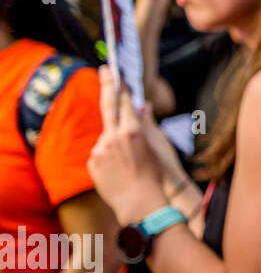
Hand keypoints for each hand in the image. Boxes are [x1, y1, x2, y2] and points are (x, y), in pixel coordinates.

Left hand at [88, 67, 167, 223]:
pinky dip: (108, 156)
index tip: (117, 73)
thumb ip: (146, 124)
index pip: (124, 102)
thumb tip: (143, 106)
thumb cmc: (154, 176)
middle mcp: (113, 137)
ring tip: (128, 160)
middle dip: (107, 84)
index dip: (121, 86)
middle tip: (105, 68)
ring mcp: (100, 149)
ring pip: (106, 135)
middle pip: (108, 104)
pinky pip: (100, 152)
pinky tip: (120, 169)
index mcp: (132, 131)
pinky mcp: (92, 162)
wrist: (140, 204)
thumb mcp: (156, 148)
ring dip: (114, 141)